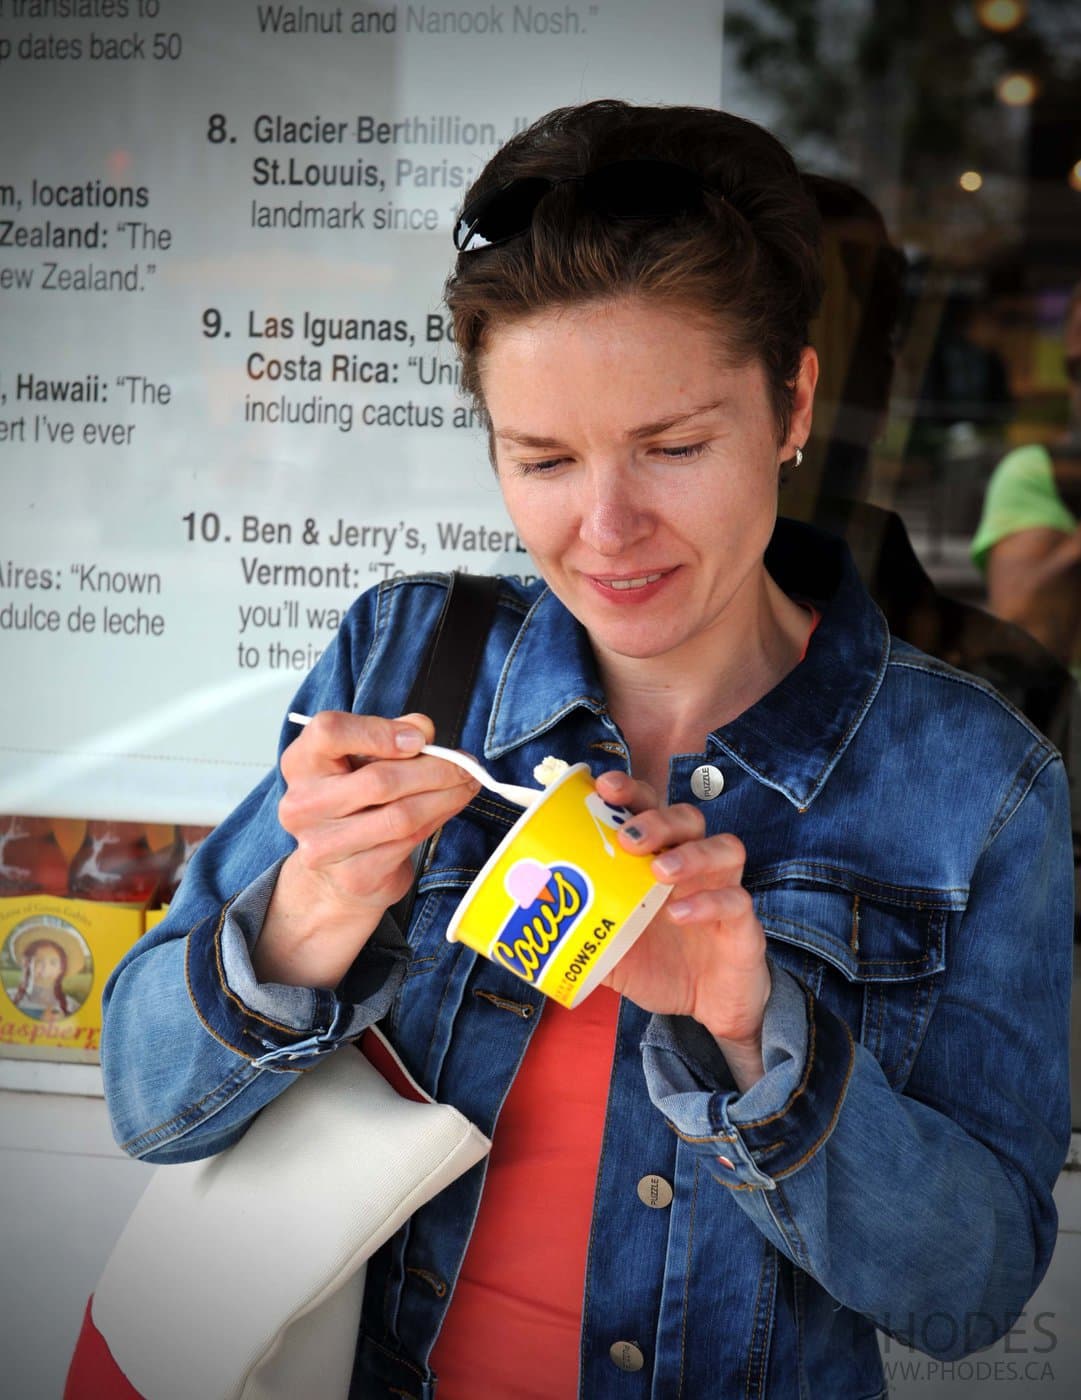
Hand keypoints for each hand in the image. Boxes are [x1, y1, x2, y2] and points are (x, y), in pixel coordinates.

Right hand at [254, 711, 478, 987]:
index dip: (379, 731)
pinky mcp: (354, 874)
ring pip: (401, 814)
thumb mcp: (366, 757)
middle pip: (378, 780)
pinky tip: (450, 807)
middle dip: (435, 769)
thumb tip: (422, 731)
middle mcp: (304, 804)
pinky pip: (409, 841)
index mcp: (302, 762)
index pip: (329, 732)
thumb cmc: (355, 802)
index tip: (419, 739)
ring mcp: (324, 845)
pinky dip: (439, 819)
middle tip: (466, 764)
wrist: (336, 872)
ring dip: (446, 796)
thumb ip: (391, 734)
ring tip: (467, 784)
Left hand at [595, 770, 770, 1089]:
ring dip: (689, 853)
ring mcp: (723, 888)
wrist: (707, 1006)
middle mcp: (694, 863)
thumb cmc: (658, 961)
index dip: (630, 790)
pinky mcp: (743, 924)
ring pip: (723, 846)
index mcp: (659, 857)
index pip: (650, 807)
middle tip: (627, 838)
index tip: (602, 785)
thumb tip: (521, 917)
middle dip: (657, 819)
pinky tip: (679, 915)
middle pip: (687, 817)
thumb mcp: (609, 944)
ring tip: (658, 871)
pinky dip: (707, 903)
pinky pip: (736, 901)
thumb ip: (578, 926)